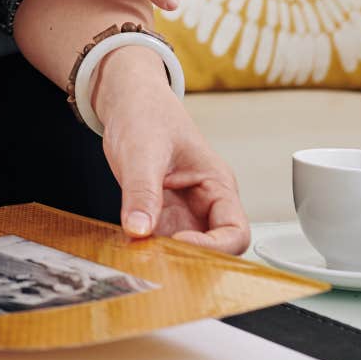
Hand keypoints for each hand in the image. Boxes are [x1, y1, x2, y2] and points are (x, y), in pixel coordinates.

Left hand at [95, 47, 249, 253]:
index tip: (178, 242)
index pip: (235, 232)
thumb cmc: (146, 112)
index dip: (213, 247)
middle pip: (213, 249)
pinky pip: (158, 240)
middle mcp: (204, 203)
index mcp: (217, 184)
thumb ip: (141, 190)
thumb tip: (139, 229)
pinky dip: (147, 248)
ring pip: (183, 250)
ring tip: (140, 257)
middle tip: (156, 258)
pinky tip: (129, 249)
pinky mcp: (158, 212)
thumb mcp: (143, 149)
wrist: (125, 100)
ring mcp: (181, 210)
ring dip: (165, 257)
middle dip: (188, 258)